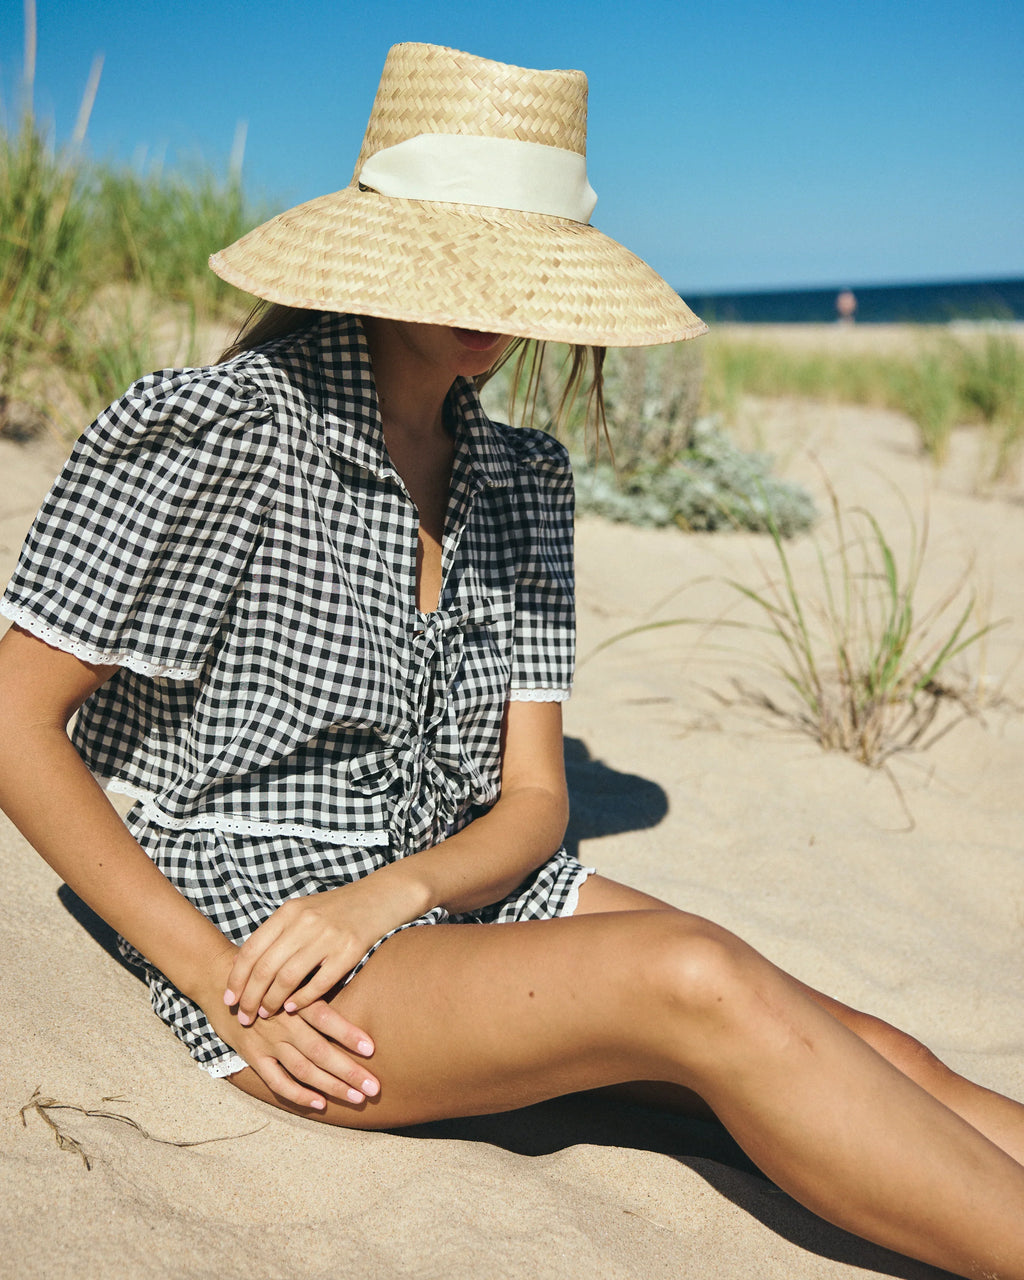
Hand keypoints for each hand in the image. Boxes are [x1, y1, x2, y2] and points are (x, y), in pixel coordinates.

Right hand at [202, 950, 379, 1111]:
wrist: (219, 980)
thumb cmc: (263, 976)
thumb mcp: (289, 974)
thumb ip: (314, 985)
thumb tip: (350, 981)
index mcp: (296, 1000)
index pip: (326, 1019)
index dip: (348, 1034)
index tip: (372, 1049)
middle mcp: (284, 1023)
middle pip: (320, 1051)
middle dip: (349, 1072)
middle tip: (374, 1088)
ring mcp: (268, 1042)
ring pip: (304, 1070)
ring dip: (332, 1086)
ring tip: (356, 1098)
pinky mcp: (253, 1056)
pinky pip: (277, 1081)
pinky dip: (299, 1094)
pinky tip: (319, 1103)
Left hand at [223, 869, 427, 1026]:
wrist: (379, 897)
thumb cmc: (336, 909)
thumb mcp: (303, 910)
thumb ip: (278, 933)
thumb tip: (249, 967)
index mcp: (289, 911)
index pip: (252, 949)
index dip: (236, 977)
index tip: (229, 998)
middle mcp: (305, 922)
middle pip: (266, 968)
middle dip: (250, 997)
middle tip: (243, 1016)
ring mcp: (327, 937)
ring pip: (288, 978)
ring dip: (272, 1001)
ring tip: (265, 1014)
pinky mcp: (348, 952)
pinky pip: (318, 984)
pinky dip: (301, 1000)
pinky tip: (293, 1008)